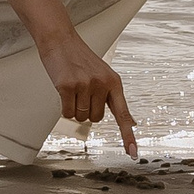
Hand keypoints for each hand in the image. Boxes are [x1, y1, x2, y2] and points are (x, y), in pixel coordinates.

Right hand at [39, 31, 138, 156]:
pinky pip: (66, 112)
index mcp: (114, 82)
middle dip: (87, 110)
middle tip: (82, 91)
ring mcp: (85, 85)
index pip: (123, 114)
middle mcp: (102, 84)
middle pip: (95, 119)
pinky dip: (64, 106)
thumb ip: (115, 99)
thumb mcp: (104, 75)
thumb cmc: (81, 60)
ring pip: (80, 117)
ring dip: (74, 107)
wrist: (61, 40)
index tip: (132, 153)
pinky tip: (64, 89)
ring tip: (73, 87)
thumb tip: (131, 122)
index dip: (128, 135)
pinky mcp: (67, 86)